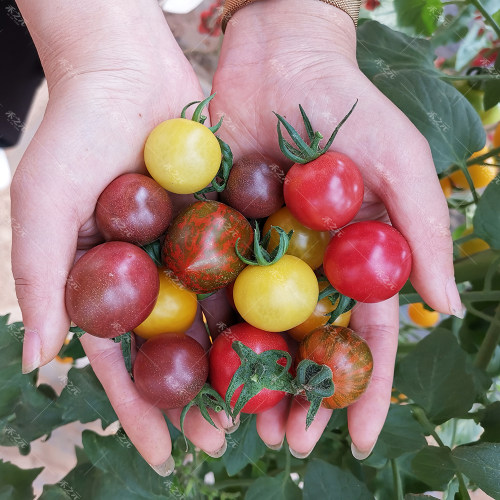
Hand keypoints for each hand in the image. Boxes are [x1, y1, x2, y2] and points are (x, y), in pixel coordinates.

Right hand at [11, 0, 226, 471]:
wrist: (124, 71)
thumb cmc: (73, 136)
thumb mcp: (43, 206)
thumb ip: (43, 280)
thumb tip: (39, 360)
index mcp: (112, 286)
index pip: (126, 361)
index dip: (141, 408)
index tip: (164, 452)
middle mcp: (157, 276)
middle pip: (181, 349)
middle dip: (201, 395)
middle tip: (226, 440)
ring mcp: (196, 251)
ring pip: (223, 315)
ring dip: (242, 358)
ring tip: (268, 404)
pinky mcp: (229, 220)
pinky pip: (251, 264)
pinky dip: (267, 297)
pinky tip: (293, 333)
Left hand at [211, 0, 460, 457]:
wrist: (277, 54)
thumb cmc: (347, 102)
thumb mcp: (398, 160)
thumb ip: (423, 231)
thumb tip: (445, 307)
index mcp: (355, 257)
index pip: (364, 335)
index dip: (362, 387)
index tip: (354, 436)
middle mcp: (308, 263)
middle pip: (305, 343)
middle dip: (299, 395)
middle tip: (286, 442)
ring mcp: (260, 251)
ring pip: (255, 326)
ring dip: (248, 375)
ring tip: (237, 422)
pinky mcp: (217, 231)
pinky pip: (211, 283)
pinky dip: (204, 322)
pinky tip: (194, 361)